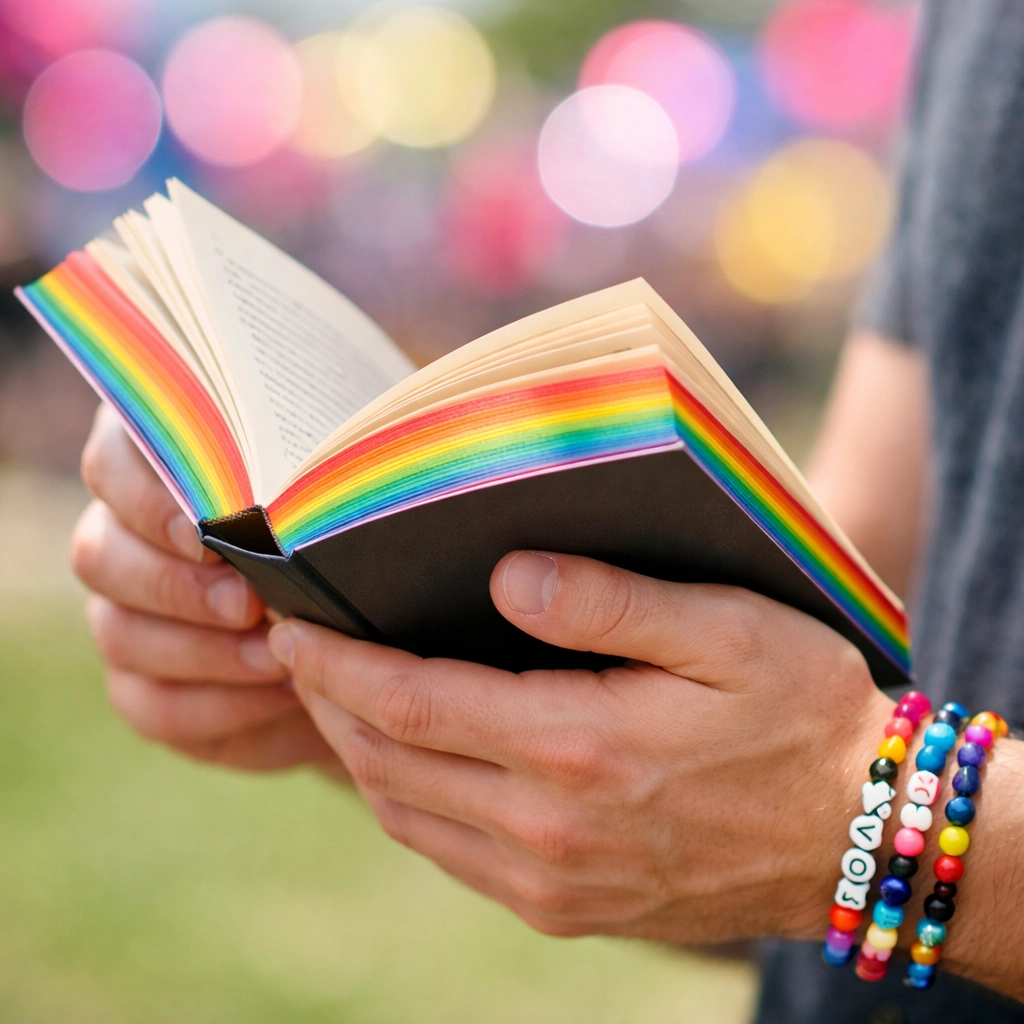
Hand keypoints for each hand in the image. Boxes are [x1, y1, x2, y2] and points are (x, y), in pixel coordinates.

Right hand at [72, 404, 342, 775]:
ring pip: (120, 634)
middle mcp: (124, 541)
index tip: (208, 532)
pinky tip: (282, 696)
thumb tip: (304, 495)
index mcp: (159, 470)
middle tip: (248, 604)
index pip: (113, 464)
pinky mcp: (147, 689)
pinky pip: (153, 705)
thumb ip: (302, 485)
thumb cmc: (347, 539)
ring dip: (204, 651)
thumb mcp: (334, 502)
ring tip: (280, 659)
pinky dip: (219, 706)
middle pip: (100, 554)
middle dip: (177, 584)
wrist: (372, 632)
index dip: (149, 499)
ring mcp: (125, 617)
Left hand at [270, 550, 893, 941]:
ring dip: (359, 754)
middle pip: (390, 762)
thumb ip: (611, 602)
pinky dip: (408, 800)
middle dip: (329, 704)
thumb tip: (504, 578)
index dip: (337, 665)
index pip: (410, 702)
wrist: (855, 838)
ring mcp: (551, 882)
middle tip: (299, 653)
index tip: (292, 628)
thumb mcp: (729, 633)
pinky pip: (450, 855)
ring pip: (408, 815)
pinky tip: (411, 760)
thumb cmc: (801, 717)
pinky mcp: (565, 908)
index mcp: (575, 750)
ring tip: (339, 700)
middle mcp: (548, 830)